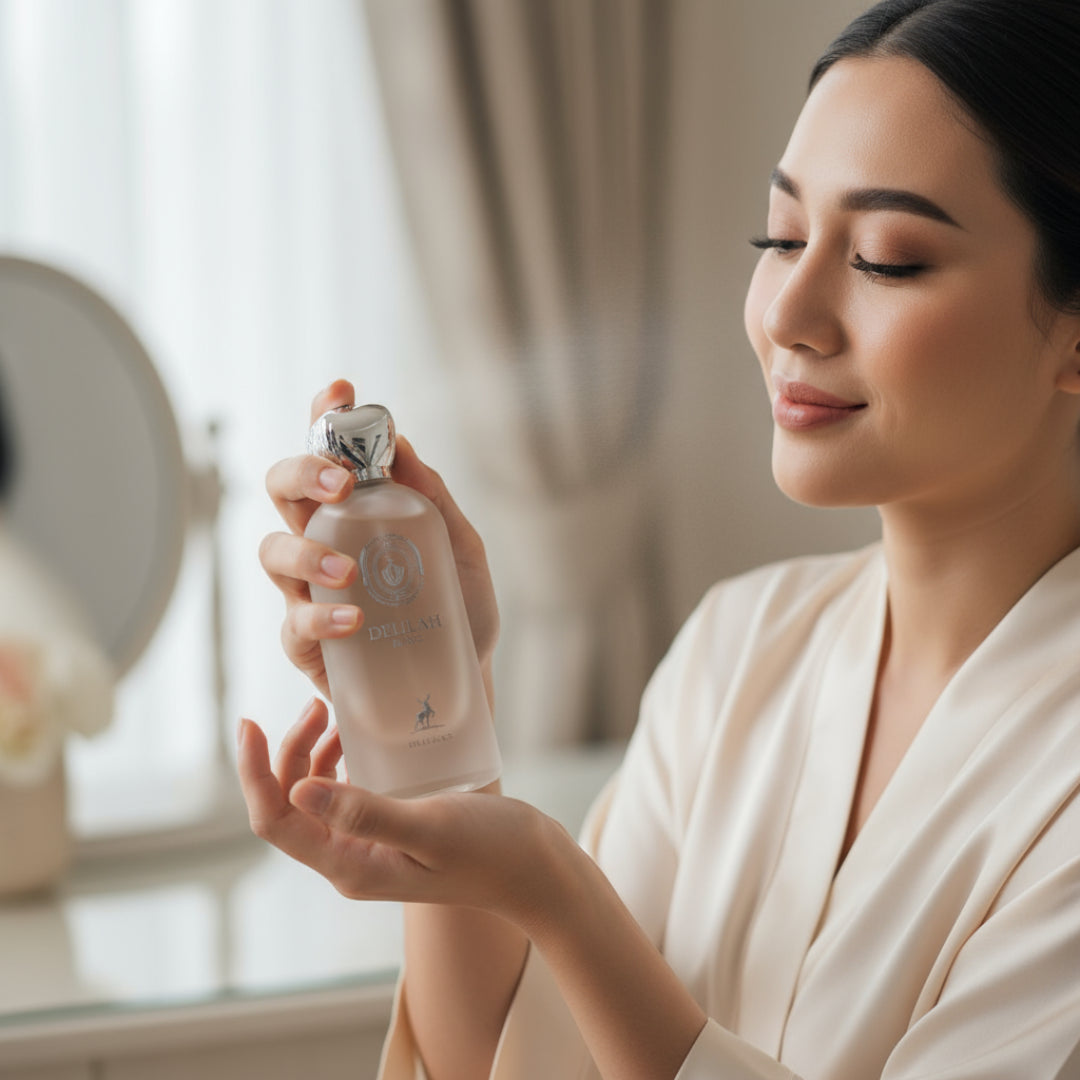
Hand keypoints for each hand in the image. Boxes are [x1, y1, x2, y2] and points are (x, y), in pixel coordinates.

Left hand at [237, 699, 570, 927]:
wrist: (535, 868)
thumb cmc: (490, 849)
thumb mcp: (429, 826)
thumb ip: (364, 812)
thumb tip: (297, 790)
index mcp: (349, 866)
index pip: (276, 822)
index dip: (253, 774)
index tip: (248, 722)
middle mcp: (349, 860)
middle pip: (289, 805)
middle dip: (284, 753)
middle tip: (312, 704)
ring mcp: (367, 846)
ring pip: (313, 796)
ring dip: (309, 753)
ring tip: (328, 710)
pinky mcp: (387, 830)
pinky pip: (342, 793)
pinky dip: (336, 760)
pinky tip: (352, 735)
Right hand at [258, 379, 499, 698]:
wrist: (464, 682)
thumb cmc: (459, 611)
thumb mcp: (462, 550)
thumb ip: (434, 500)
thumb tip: (404, 445)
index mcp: (357, 512)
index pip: (330, 454)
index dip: (324, 417)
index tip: (340, 391)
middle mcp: (324, 543)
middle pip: (282, 490)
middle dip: (301, 473)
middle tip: (340, 483)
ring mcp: (308, 592)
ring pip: (272, 552)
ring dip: (304, 552)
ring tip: (349, 571)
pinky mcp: (306, 643)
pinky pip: (293, 623)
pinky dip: (320, 618)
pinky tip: (353, 619)